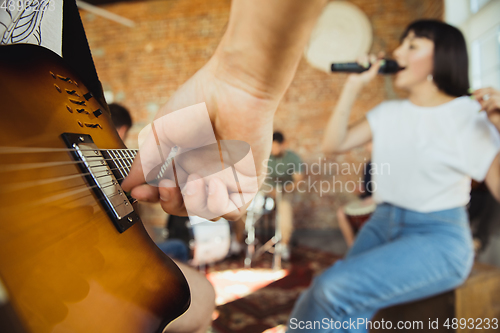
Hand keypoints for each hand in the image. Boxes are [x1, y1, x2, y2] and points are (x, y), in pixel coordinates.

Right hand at [122, 56, 277, 220]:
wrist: (234, 88)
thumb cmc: (200, 100)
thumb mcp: (162, 131)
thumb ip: (145, 160)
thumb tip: (127, 184)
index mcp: (187, 160)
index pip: (168, 190)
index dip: (152, 196)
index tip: (138, 193)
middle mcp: (207, 171)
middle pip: (185, 206)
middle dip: (170, 203)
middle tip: (166, 185)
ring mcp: (228, 177)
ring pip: (209, 213)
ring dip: (196, 203)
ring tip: (195, 180)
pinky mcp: (248, 181)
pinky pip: (234, 210)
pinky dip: (219, 205)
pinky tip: (214, 183)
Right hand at [346, 53, 384, 87]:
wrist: (354, 83)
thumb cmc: (363, 81)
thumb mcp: (371, 75)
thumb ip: (376, 68)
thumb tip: (380, 61)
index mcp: (372, 68)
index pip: (377, 60)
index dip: (380, 56)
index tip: (382, 53)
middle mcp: (367, 65)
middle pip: (371, 56)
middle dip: (372, 58)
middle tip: (372, 62)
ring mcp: (361, 63)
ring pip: (364, 56)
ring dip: (365, 59)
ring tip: (363, 65)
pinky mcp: (355, 63)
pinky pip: (358, 57)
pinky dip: (359, 59)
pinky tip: (359, 63)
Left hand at [473, 87, 499, 131]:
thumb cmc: (496, 118)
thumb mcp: (487, 108)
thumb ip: (482, 102)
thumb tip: (474, 96)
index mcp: (498, 96)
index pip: (490, 89)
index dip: (481, 89)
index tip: (472, 92)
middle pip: (491, 90)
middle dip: (480, 93)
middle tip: (472, 98)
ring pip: (492, 98)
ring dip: (484, 104)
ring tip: (480, 110)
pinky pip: (495, 103)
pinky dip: (488, 108)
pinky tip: (486, 112)